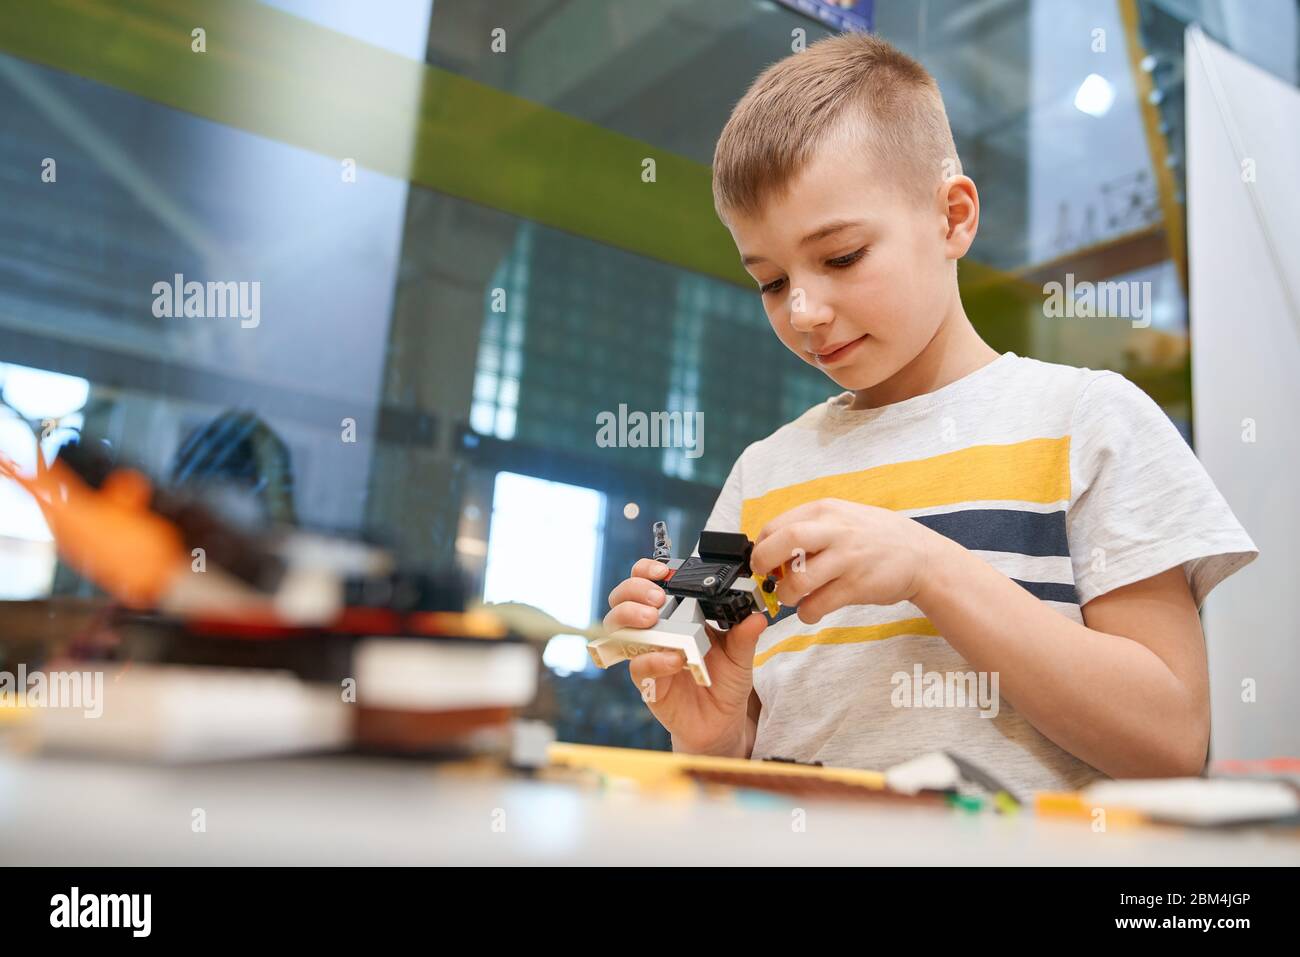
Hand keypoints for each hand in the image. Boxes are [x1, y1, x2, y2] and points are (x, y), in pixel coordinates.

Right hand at [603, 558, 767, 755]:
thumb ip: (744, 635)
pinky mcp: (647, 682)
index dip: (646, 571)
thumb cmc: (725, 682)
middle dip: (634, 590)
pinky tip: (673, 659)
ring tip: (653, 619)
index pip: (648, 583)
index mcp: (676, 614)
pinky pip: (637, 666)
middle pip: (622, 598)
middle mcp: (656, 631)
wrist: (722, 722)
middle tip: (657, 598)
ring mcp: (647, 654)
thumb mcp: (740, 655)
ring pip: (618, 628)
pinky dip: (653, 659)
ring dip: (631, 617)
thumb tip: (756, 615)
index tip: (662, 571)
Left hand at [749, 498, 939, 624]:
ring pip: (798, 581)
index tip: (762, 561)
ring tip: (791, 598)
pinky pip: (818, 605)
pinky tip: (811, 611)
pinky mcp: (857, 586)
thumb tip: (772, 547)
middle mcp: (835, 530)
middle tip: (766, 578)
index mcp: (826, 510)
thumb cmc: (876, 537)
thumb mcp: (843, 517)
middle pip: (783, 542)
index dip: (761, 547)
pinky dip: (807, 613)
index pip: (777, 526)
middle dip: (763, 563)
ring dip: (785, 595)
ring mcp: (847, 559)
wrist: (923, 556)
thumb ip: (811, 527)